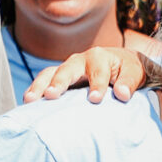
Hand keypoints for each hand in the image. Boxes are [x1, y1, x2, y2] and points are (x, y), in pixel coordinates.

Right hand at [25, 44, 151, 103]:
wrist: (120, 64)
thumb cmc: (127, 69)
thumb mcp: (134, 72)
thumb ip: (129, 82)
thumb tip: (123, 95)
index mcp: (99, 57)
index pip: (98, 73)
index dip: (97, 86)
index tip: (95, 99)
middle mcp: (80, 60)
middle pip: (67, 70)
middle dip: (60, 81)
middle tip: (53, 95)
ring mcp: (66, 67)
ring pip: (50, 73)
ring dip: (40, 86)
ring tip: (30, 100)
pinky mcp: (59, 76)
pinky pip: (44, 81)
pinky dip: (35, 90)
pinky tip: (27, 104)